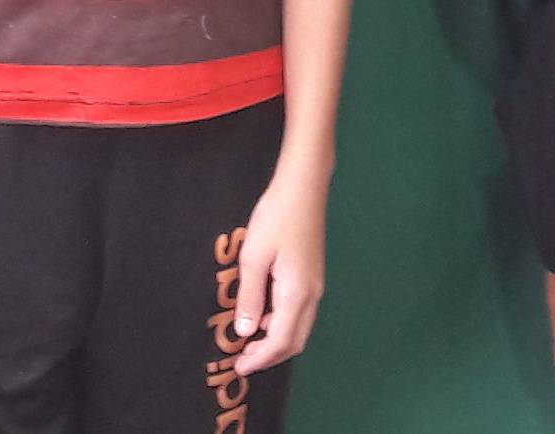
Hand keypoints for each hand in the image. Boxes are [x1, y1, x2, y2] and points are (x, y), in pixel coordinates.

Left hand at [229, 168, 326, 375]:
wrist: (303, 188)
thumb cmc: (276, 218)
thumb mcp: (254, 257)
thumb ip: (250, 297)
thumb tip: (246, 331)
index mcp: (297, 294)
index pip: (281, 341)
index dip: (260, 359)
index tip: (239, 367)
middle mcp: (312, 295)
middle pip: (295, 341)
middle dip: (270, 355)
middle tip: (243, 360)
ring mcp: (315, 285)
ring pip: (299, 327)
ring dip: (276, 340)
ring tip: (249, 340)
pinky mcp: (313, 276)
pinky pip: (300, 312)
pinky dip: (282, 323)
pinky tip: (262, 314)